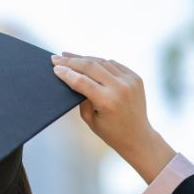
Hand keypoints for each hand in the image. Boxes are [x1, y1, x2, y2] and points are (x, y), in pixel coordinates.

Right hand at [52, 52, 175, 183]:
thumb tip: (73, 79)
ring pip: (102, 62)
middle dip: (71, 61)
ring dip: (84, 58)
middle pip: (91, 66)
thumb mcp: (90, 120)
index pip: (81, 81)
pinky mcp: (135, 77)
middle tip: (57, 58)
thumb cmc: (112, 132)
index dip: (66, 73)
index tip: (55, 68)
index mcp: (107, 101)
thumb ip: (81, 99)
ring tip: (69, 56)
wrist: (138, 136)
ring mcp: (130, 80)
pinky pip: (114, 64)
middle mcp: (120, 88)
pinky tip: (89, 61)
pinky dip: (100, 62)